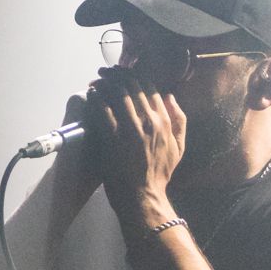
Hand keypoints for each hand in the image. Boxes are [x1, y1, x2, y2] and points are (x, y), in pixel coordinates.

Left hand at [88, 70, 186, 223]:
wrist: (142, 197)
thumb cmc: (159, 173)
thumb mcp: (179, 147)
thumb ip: (179, 120)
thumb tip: (170, 96)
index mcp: (164, 121)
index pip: (149, 86)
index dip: (134, 75)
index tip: (123, 73)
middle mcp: (149, 121)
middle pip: (131, 86)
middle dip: (117, 75)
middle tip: (105, 72)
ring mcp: (130, 128)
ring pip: (116, 93)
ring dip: (105, 83)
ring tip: (97, 79)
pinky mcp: (112, 137)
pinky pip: (102, 109)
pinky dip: (96, 97)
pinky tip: (91, 94)